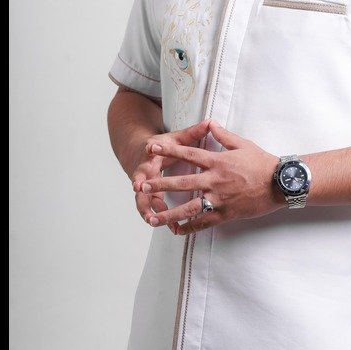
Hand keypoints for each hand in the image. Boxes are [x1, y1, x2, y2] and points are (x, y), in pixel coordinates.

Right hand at [130, 119, 211, 233]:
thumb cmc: (162, 146)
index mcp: (152, 153)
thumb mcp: (176, 138)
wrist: (140, 153)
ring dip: (147, 209)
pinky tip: (168, 227)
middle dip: (142, 187)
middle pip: (141, 179)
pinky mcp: (148, 196)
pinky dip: (157, 216)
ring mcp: (144, 184)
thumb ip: (194, 132)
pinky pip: (151, 208)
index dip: (151, 149)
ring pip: (143, 199)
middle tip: (141, 191)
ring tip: (153, 220)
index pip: (150, 151)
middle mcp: (145, 169)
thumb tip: (210, 122)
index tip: (150, 149)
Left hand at [136, 119, 282, 233]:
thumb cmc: (262, 162)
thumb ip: (223, 135)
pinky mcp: (226, 213)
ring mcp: (219, 199)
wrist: (280, 183)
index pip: (188, 154)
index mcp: (217, 161)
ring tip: (153, 218)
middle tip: (142, 186)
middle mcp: (215, 180)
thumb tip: (210, 123)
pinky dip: (190, 227)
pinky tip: (177, 230)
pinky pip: (204, 222)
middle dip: (160, 184)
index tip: (152, 148)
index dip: (169, 151)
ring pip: (190, 208)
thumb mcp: (242, 144)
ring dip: (170, 213)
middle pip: (182, 183)